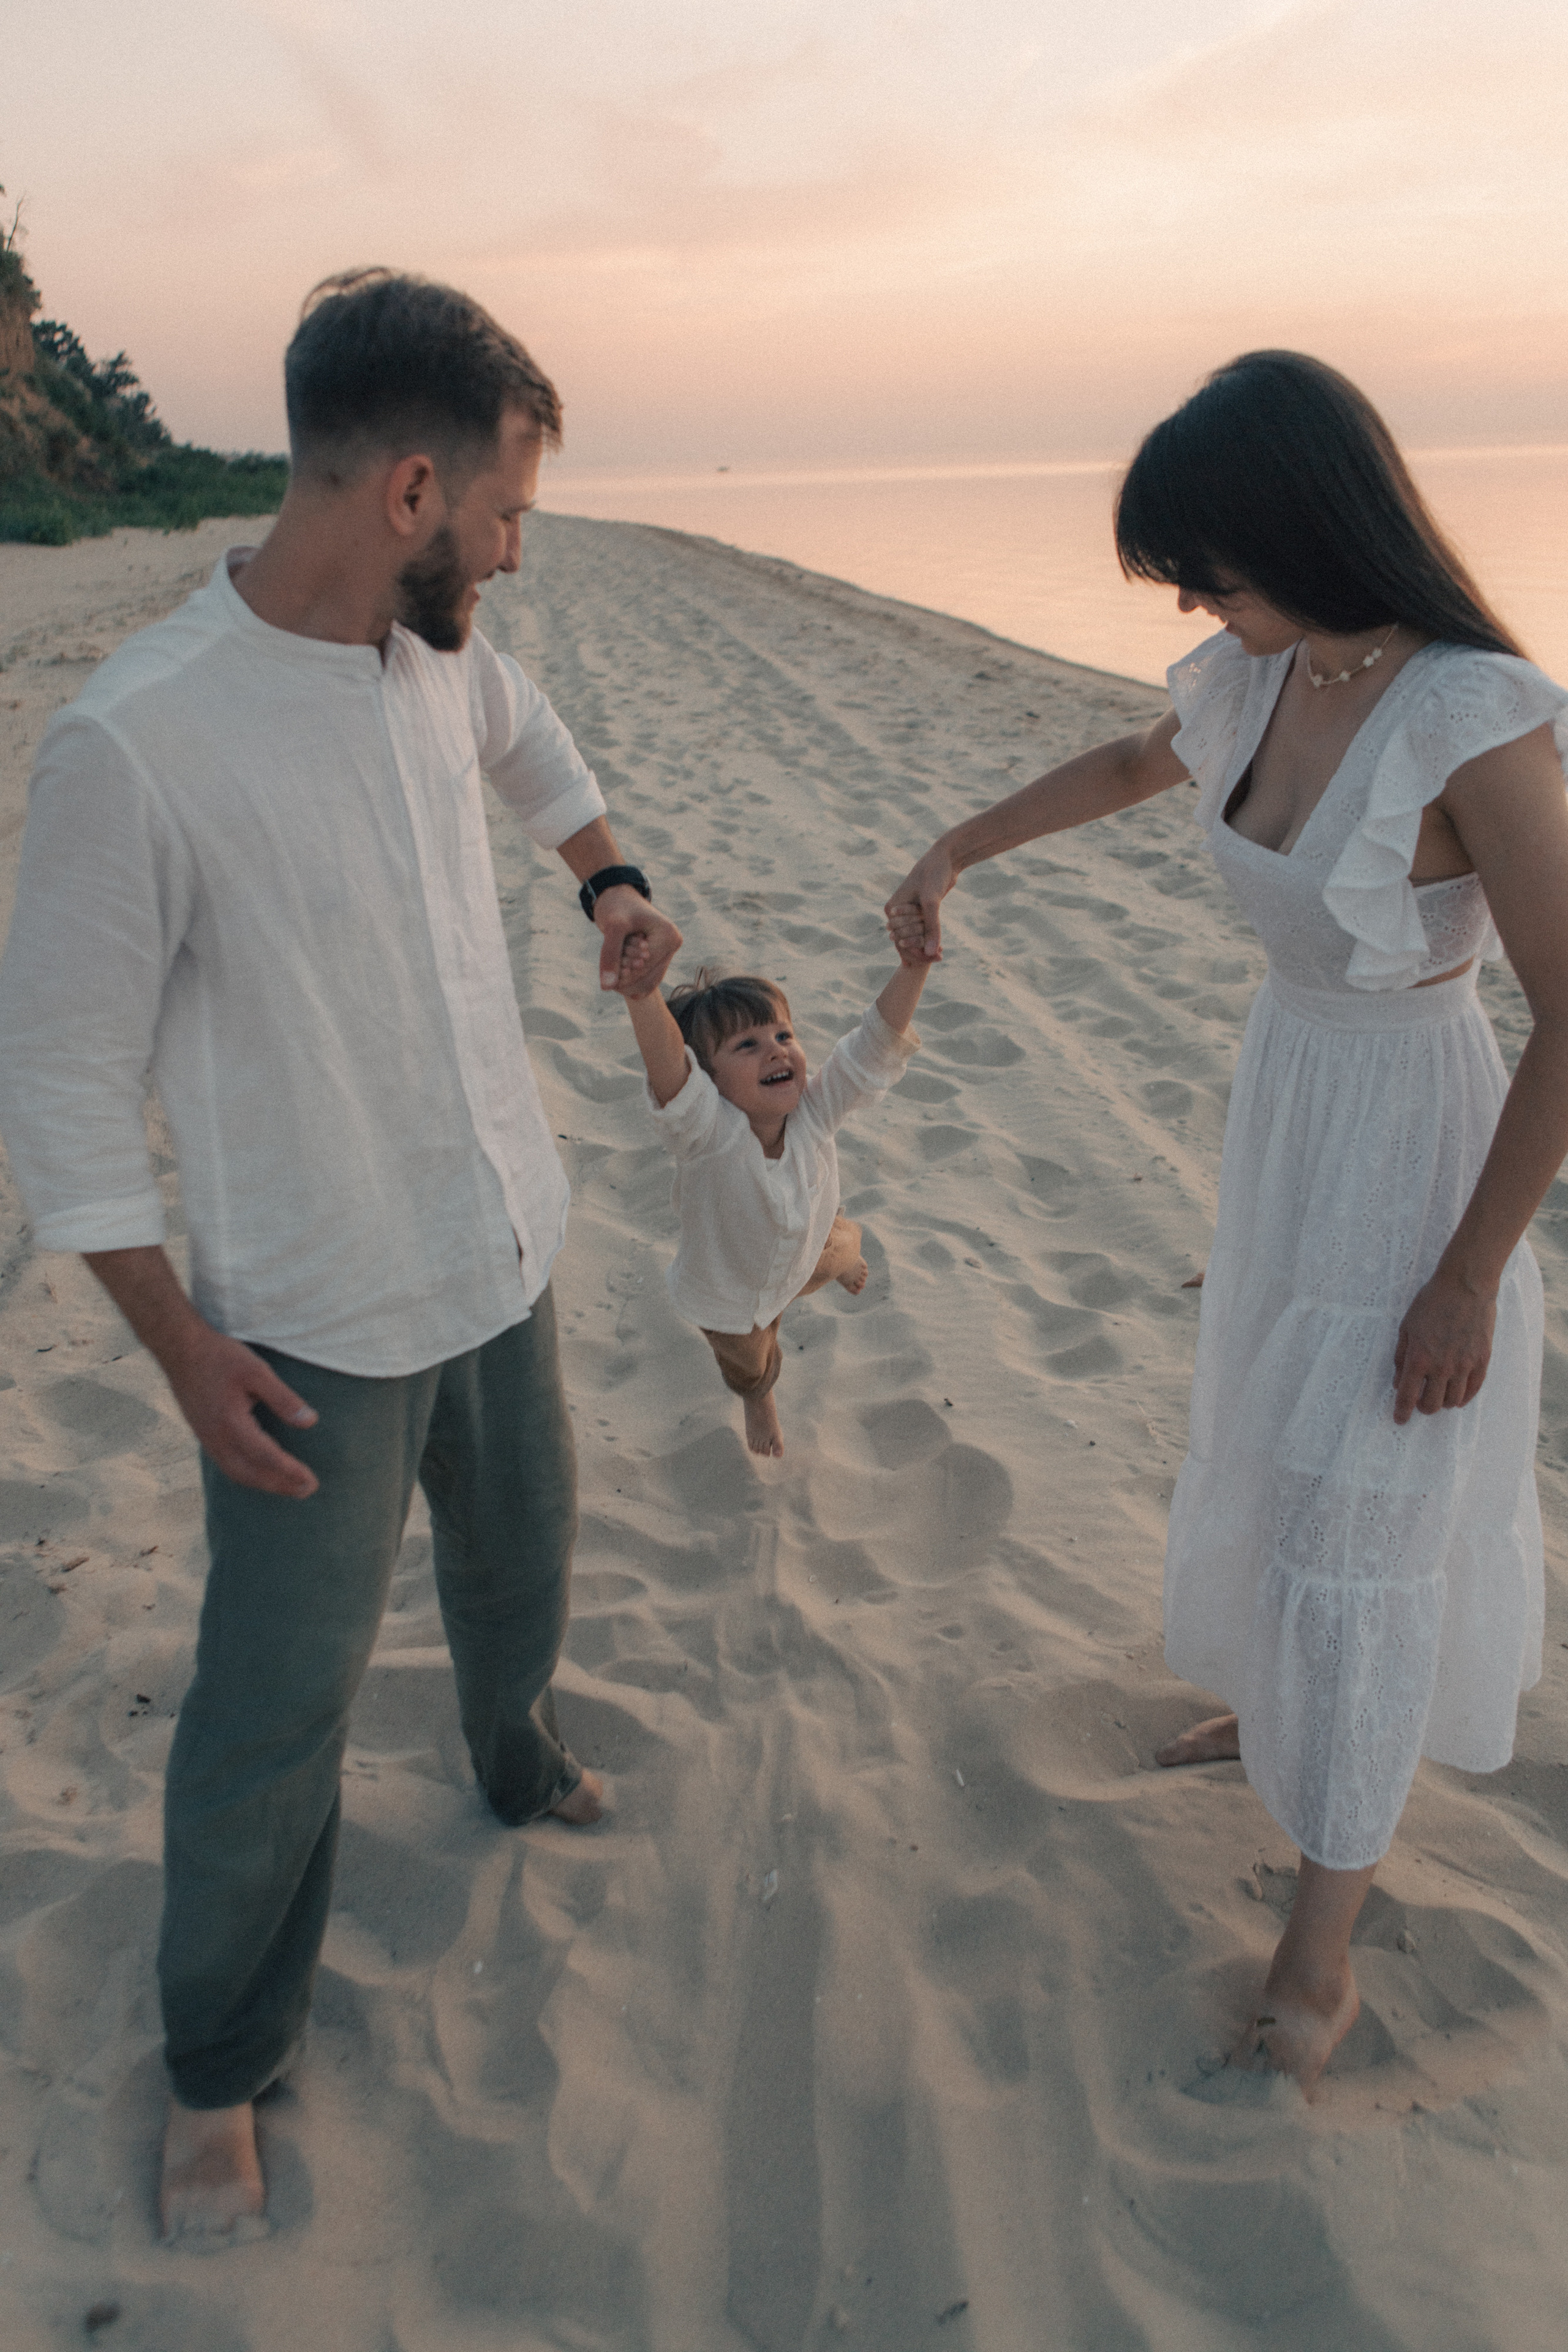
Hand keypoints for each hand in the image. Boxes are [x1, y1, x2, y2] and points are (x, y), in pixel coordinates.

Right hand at [162, 1323, 320, 1496]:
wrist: (180, 1349)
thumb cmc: (220, 1357)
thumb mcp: (257, 1371)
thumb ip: (283, 1399)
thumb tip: (310, 1422)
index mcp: (230, 1423)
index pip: (265, 1457)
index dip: (289, 1472)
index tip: (311, 1481)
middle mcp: (216, 1438)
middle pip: (251, 1473)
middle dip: (280, 1485)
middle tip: (308, 1490)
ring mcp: (207, 1439)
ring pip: (237, 1473)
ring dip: (264, 1484)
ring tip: (290, 1487)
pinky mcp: (203, 1435)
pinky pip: (227, 1465)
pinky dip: (247, 1475)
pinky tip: (261, 1473)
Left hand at [593, 886, 681, 997]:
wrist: (617, 896)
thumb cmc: (616, 907)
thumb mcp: (612, 928)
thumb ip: (609, 955)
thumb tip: (607, 988)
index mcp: (669, 937)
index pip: (644, 970)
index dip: (622, 975)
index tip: (607, 967)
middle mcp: (673, 945)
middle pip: (648, 982)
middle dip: (625, 980)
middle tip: (609, 970)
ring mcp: (667, 952)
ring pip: (647, 985)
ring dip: (626, 982)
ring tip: (614, 965)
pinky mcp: (659, 957)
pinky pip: (645, 981)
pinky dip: (629, 981)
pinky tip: (618, 969)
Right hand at [885, 844, 955, 963]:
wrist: (945, 858)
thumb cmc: (934, 875)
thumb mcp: (932, 903)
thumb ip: (932, 928)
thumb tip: (931, 953)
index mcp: (892, 909)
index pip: (900, 940)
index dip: (917, 953)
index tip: (935, 959)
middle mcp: (896, 912)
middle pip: (906, 941)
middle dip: (922, 950)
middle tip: (941, 957)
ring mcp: (907, 912)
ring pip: (914, 938)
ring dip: (926, 947)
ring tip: (941, 955)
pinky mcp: (919, 910)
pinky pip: (921, 931)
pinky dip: (930, 940)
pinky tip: (941, 949)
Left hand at [1392, 1271, 1496, 1424]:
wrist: (1465, 1286)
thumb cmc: (1431, 1302)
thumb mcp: (1406, 1327)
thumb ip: (1401, 1356)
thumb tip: (1397, 1381)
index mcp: (1419, 1358)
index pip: (1407, 1396)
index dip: (1402, 1412)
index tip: (1399, 1420)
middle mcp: (1441, 1366)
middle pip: (1432, 1404)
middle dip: (1423, 1407)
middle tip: (1420, 1402)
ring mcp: (1464, 1364)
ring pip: (1453, 1401)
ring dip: (1443, 1403)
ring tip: (1439, 1396)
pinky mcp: (1482, 1359)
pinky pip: (1473, 1389)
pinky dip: (1464, 1397)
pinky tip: (1458, 1396)